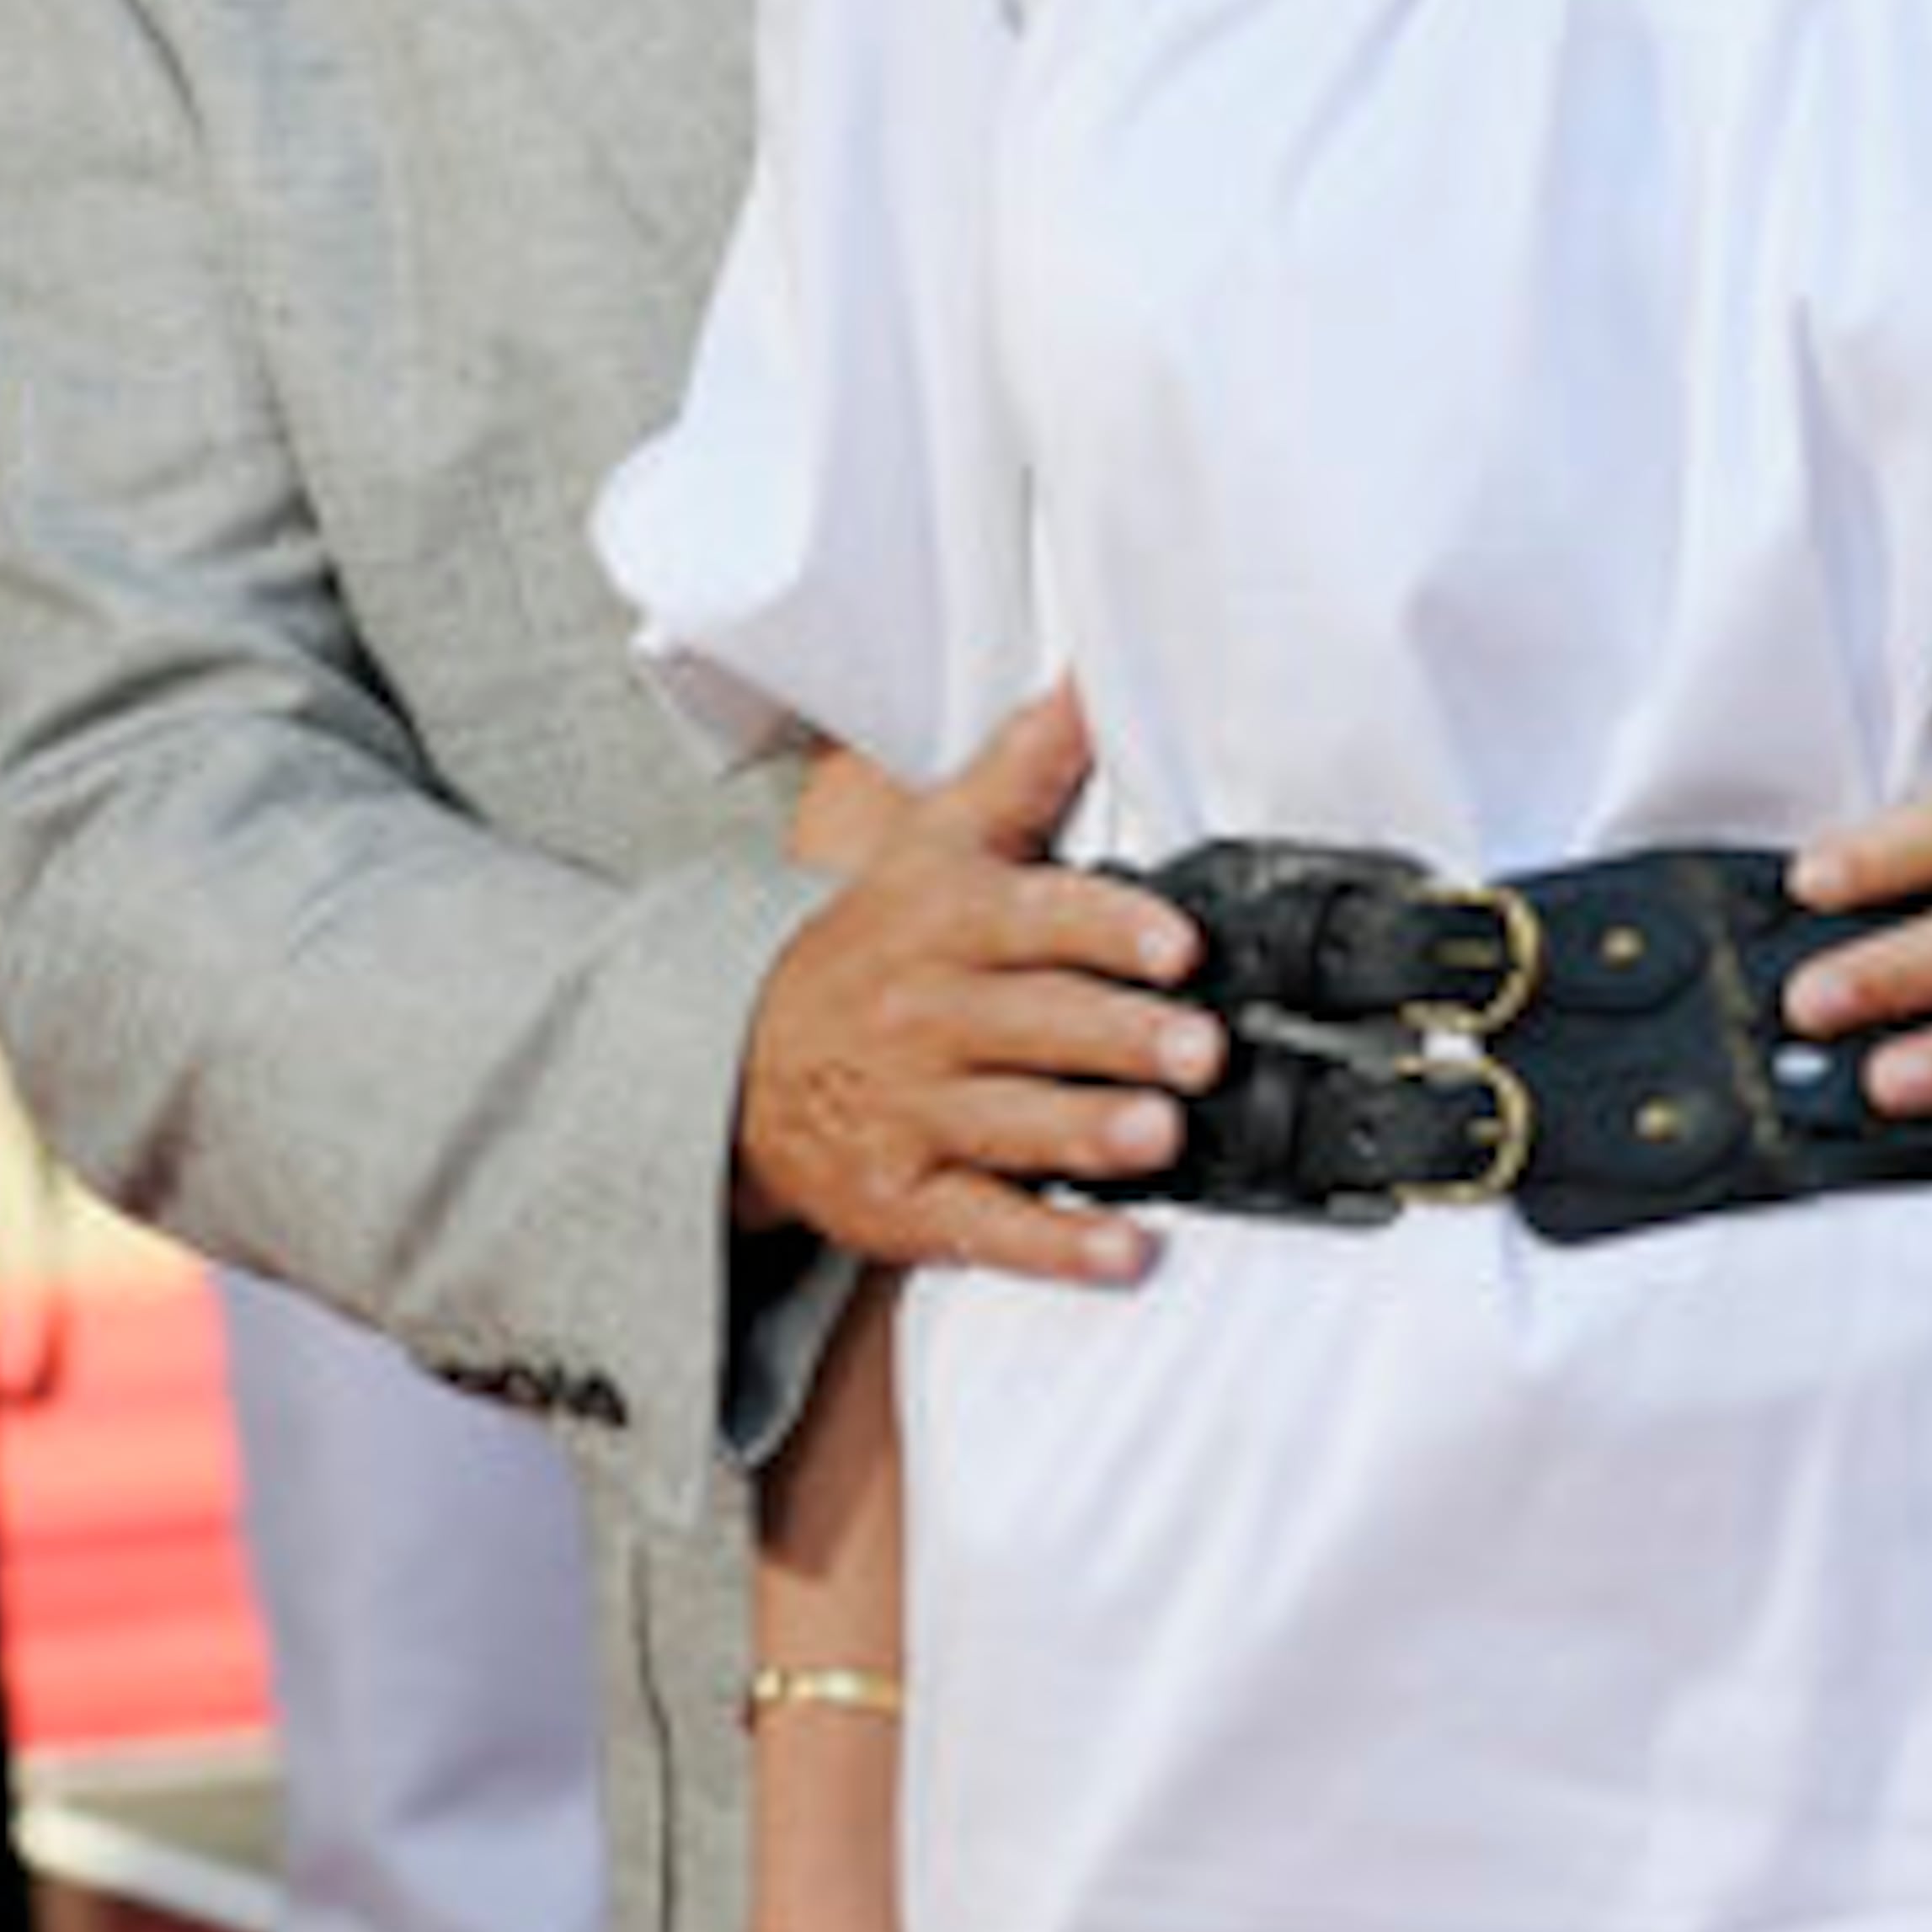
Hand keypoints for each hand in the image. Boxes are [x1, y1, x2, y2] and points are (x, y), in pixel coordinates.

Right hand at [735, 677, 1220, 1280]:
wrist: (732, 1063)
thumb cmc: (867, 945)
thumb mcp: (928, 843)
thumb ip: (1020, 769)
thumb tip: (1091, 679)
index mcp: (944, 922)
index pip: (1031, 917)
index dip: (1106, 928)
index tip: (1176, 943)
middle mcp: (928, 1016)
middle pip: (1033, 1023)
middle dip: (1118, 1036)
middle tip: (1199, 1048)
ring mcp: (912, 1113)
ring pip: (1010, 1124)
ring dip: (1088, 1133)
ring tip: (1159, 1137)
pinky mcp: (903, 1200)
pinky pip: (985, 1227)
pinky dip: (1055, 1246)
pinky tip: (1124, 1253)